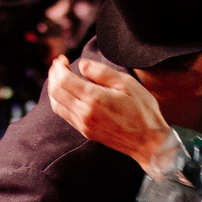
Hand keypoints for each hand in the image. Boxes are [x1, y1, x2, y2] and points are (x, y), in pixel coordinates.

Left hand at [47, 57, 180, 176]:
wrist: (148, 142)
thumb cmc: (142, 111)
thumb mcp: (126, 83)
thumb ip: (101, 72)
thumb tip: (82, 65)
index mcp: (94, 99)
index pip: (63, 80)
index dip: (58, 67)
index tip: (62, 59)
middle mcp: (84, 113)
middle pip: (55, 91)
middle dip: (53, 75)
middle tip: (59, 65)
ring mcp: (84, 125)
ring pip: (56, 104)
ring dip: (54, 88)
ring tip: (60, 77)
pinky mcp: (86, 132)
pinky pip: (64, 114)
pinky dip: (60, 101)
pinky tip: (67, 94)